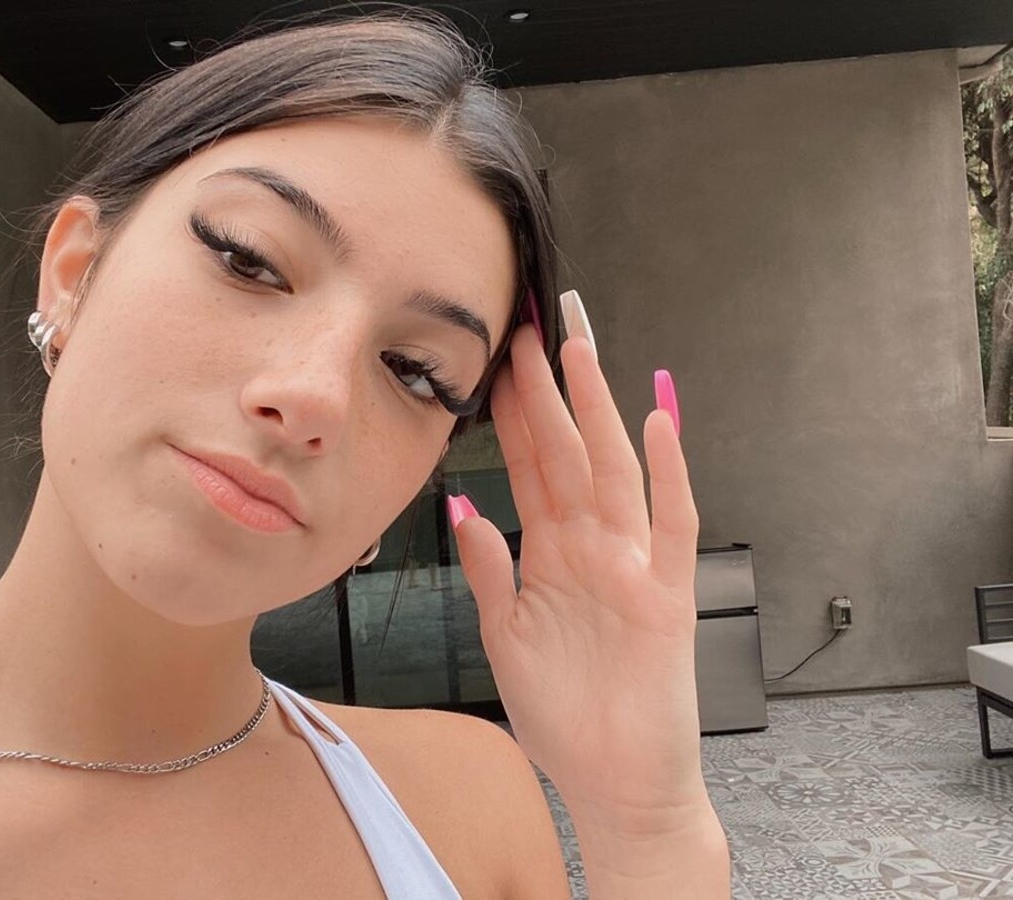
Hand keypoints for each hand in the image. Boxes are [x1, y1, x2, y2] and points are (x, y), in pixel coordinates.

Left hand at [450, 320, 707, 836]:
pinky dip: (667, 473)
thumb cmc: (565, 714)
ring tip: (578, 349)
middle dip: (547, 386)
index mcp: (552, 553)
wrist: (617, 785)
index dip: (509, 412)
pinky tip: (658, 420)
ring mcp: (632, 565)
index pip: (527, 464)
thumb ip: (489, 571)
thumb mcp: (507, 637)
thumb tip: (460, 509)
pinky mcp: (667, 596)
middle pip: (567, 450)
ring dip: (596, 409)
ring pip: (612, 470)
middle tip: (531, 321)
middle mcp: (592, 546)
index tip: (493, 358)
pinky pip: (670, 524)